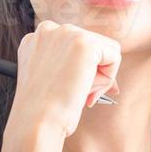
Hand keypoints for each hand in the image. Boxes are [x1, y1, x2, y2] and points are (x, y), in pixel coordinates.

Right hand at [2, 21, 121, 151]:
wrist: (36, 121)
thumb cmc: (43, 111)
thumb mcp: (54, 83)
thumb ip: (75, 71)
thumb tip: (114, 84)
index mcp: (36, 40)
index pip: (72, 47)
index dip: (79, 70)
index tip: (70, 90)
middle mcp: (48, 30)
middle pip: (90, 47)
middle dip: (91, 73)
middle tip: (75, 95)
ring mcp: (67, 33)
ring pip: (104, 51)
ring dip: (99, 77)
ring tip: (78, 93)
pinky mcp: (85, 42)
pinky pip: (114, 57)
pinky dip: (107, 79)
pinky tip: (86, 90)